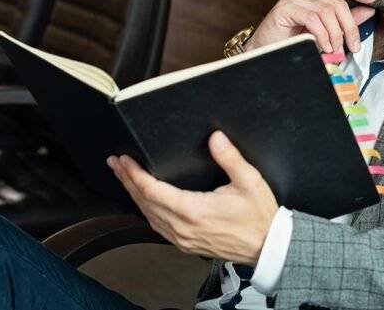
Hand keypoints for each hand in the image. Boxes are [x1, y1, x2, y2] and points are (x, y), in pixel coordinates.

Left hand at [107, 131, 278, 264]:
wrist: (267, 246)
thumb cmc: (259, 216)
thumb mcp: (249, 181)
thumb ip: (230, 158)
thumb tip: (215, 138)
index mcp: (194, 210)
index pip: (152, 190)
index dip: (135, 173)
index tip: (125, 159)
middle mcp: (183, 227)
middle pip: (144, 202)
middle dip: (127, 180)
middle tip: (116, 163)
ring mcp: (183, 239)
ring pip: (148, 216)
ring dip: (134, 195)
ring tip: (125, 178)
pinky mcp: (186, 244)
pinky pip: (158, 227)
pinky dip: (146, 211)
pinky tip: (144, 201)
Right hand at [246, 0, 375, 53]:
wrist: (266, 53)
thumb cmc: (293, 43)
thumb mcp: (325, 33)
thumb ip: (344, 21)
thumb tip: (368, 10)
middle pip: (336, 3)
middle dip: (349, 26)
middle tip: (352, 46)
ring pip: (326, 11)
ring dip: (335, 34)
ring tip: (335, 50)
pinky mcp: (284, 8)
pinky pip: (312, 18)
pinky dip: (322, 34)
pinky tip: (323, 46)